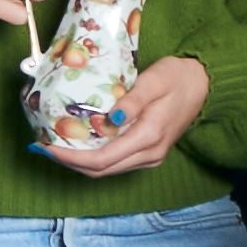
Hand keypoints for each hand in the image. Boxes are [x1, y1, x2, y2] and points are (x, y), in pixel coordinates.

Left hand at [38, 52, 215, 179]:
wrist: (205, 84)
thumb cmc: (178, 77)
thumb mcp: (154, 80)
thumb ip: (133, 99)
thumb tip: (111, 118)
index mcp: (149, 136)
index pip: (102, 159)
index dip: (70, 157)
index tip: (45, 146)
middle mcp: (149, 154)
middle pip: (101, 170)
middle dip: (68, 162)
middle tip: (40, 147)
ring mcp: (150, 156)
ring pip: (107, 169)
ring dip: (78, 162)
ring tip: (54, 146)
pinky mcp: (148, 153)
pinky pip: (115, 162)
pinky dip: (92, 158)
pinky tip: (77, 145)